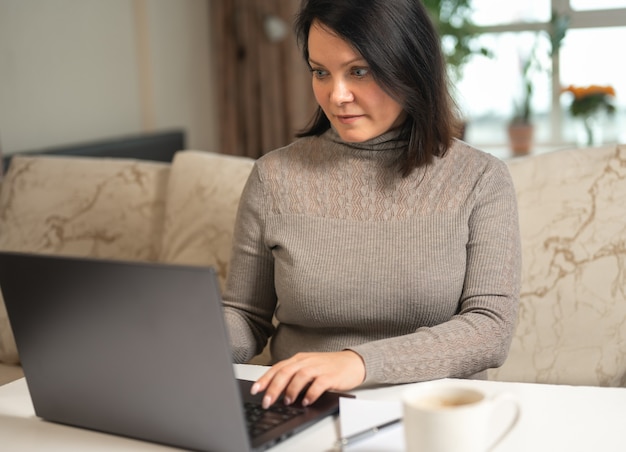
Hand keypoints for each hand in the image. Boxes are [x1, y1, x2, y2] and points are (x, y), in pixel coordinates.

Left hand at [250, 350, 365, 408]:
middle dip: (274, 387)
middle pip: (286, 372)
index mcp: (299, 359)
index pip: (278, 368)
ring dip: (292, 390)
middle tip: (267, 401)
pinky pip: (319, 383)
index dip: (265, 379)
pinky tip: (307, 401)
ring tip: (287, 402)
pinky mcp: (331, 376)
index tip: (255, 390)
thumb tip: (275, 392)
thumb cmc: (328, 367)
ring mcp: (319, 367)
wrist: (353, 362)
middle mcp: (307, 361)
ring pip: (300, 376)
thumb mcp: (308, 367)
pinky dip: (311, 392)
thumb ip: (293, 376)